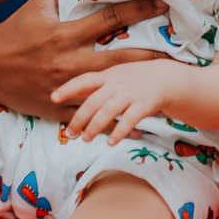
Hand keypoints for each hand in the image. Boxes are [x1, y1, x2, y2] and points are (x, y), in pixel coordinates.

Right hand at [0, 0, 166, 119]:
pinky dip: (114, 123)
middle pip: (119, 58)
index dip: (138, 12)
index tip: (163, 6)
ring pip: (110, 90)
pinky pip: (92, 117)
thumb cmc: (13, 31)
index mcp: (65, 34)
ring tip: (165, 87)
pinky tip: (137, 125)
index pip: (110, 20)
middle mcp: (69, 62)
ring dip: (138, 89)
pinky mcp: (60, 110)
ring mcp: (66, 88)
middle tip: (180, 51)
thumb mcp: (35, 5)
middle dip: (151, 54)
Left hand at [52, 59, 181, 143]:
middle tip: (70, 132)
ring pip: (109, 111)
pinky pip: (130, 119)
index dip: (68, 89)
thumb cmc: (133, 78)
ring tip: (86, 138)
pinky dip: (120, 131)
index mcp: (106, 77)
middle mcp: (116, 84)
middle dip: (80, 118)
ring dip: (95, 126)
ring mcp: (130, 94)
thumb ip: (93, 85)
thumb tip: (68, 93)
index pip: (83, 80)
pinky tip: (111, 142)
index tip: (53, 98)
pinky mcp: (144, 105)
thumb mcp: (113, 75)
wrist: (165, 77)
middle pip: (93, 101)